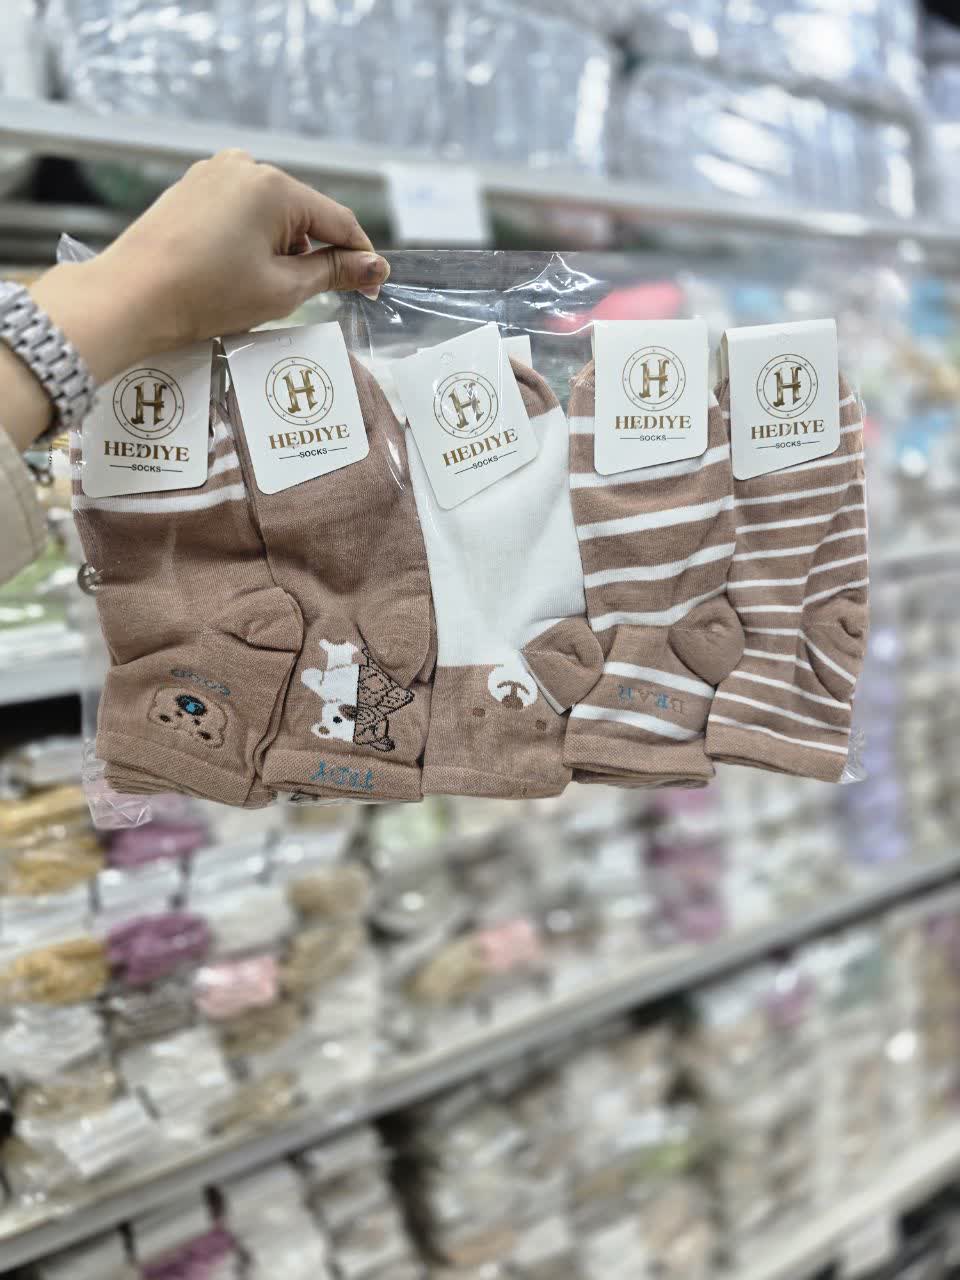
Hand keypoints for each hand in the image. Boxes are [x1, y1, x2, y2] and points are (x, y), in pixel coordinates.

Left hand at [29, 150, 388, 387]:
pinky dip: (252, 242)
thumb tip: (372, 266)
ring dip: (283, 249)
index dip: (360, 257)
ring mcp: (213, 174)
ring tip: (267, 291)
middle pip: (304, 215)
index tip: (373, 287)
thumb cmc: (206, 295)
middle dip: (316, 254)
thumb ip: (332, 272)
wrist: (131, 298)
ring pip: (271, 215)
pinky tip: (239, 274)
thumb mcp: (282, 289)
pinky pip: (240, 213)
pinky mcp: (191, 189)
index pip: (337, 221)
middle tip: (317, 299)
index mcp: (273, 186)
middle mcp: (245, 167)